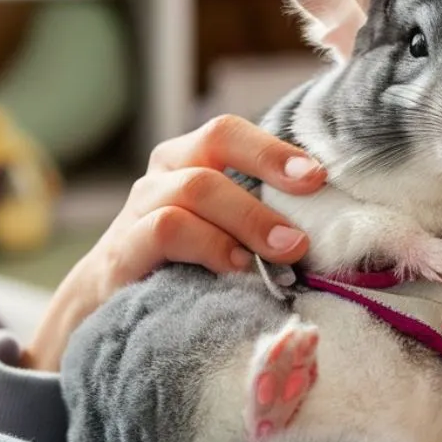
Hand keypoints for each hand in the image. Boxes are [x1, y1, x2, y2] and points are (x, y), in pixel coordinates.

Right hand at [24, 115, 326, 370]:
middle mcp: (163, 175)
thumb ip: (264, 219)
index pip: (228, 132)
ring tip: (282, 253)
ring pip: (193, 188)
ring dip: (246, 219)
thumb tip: (335, 228)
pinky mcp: (122, 252)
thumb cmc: (187, 267)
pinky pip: (164, 229)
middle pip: (214, 148)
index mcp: (190, 160)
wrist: (106, 310)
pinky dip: (208, 245)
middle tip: (305, 233)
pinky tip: (235, 269)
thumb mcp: (225, 232)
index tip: (318, 177)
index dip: (273, 149)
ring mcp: (138, 209)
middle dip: (268, 182)